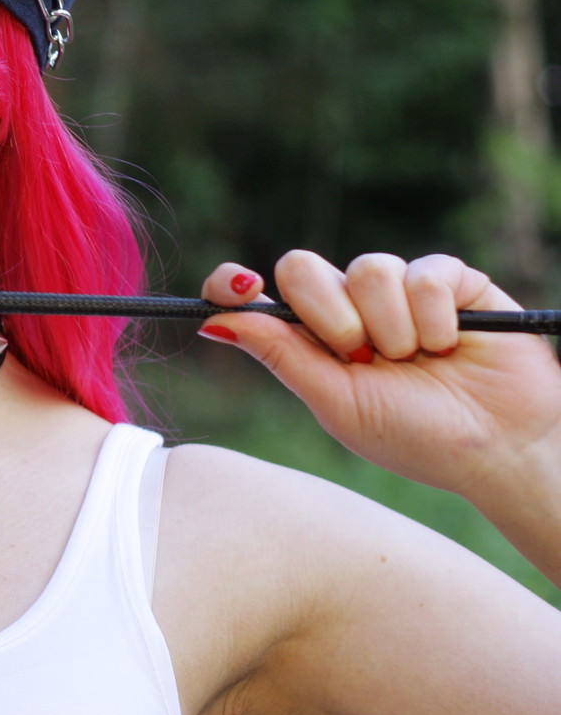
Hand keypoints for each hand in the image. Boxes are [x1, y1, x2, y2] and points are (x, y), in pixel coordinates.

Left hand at [197, 250, 560, 502]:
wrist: (501, 448)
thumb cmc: (417, 437)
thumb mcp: (339, 403)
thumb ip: (281, 356)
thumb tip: (214, 323)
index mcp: (311, 339)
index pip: (257, 294)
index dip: (235, 282)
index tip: (239, 286)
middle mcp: (348, 307)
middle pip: (301, 266)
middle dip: (330, 317)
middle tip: (363, 359)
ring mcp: (398, 289)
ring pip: (367, 268)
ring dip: (391, 327)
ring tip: (417, 360)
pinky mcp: (449, 279)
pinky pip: (423, 272)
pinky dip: (434, 316)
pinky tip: (451, 343)